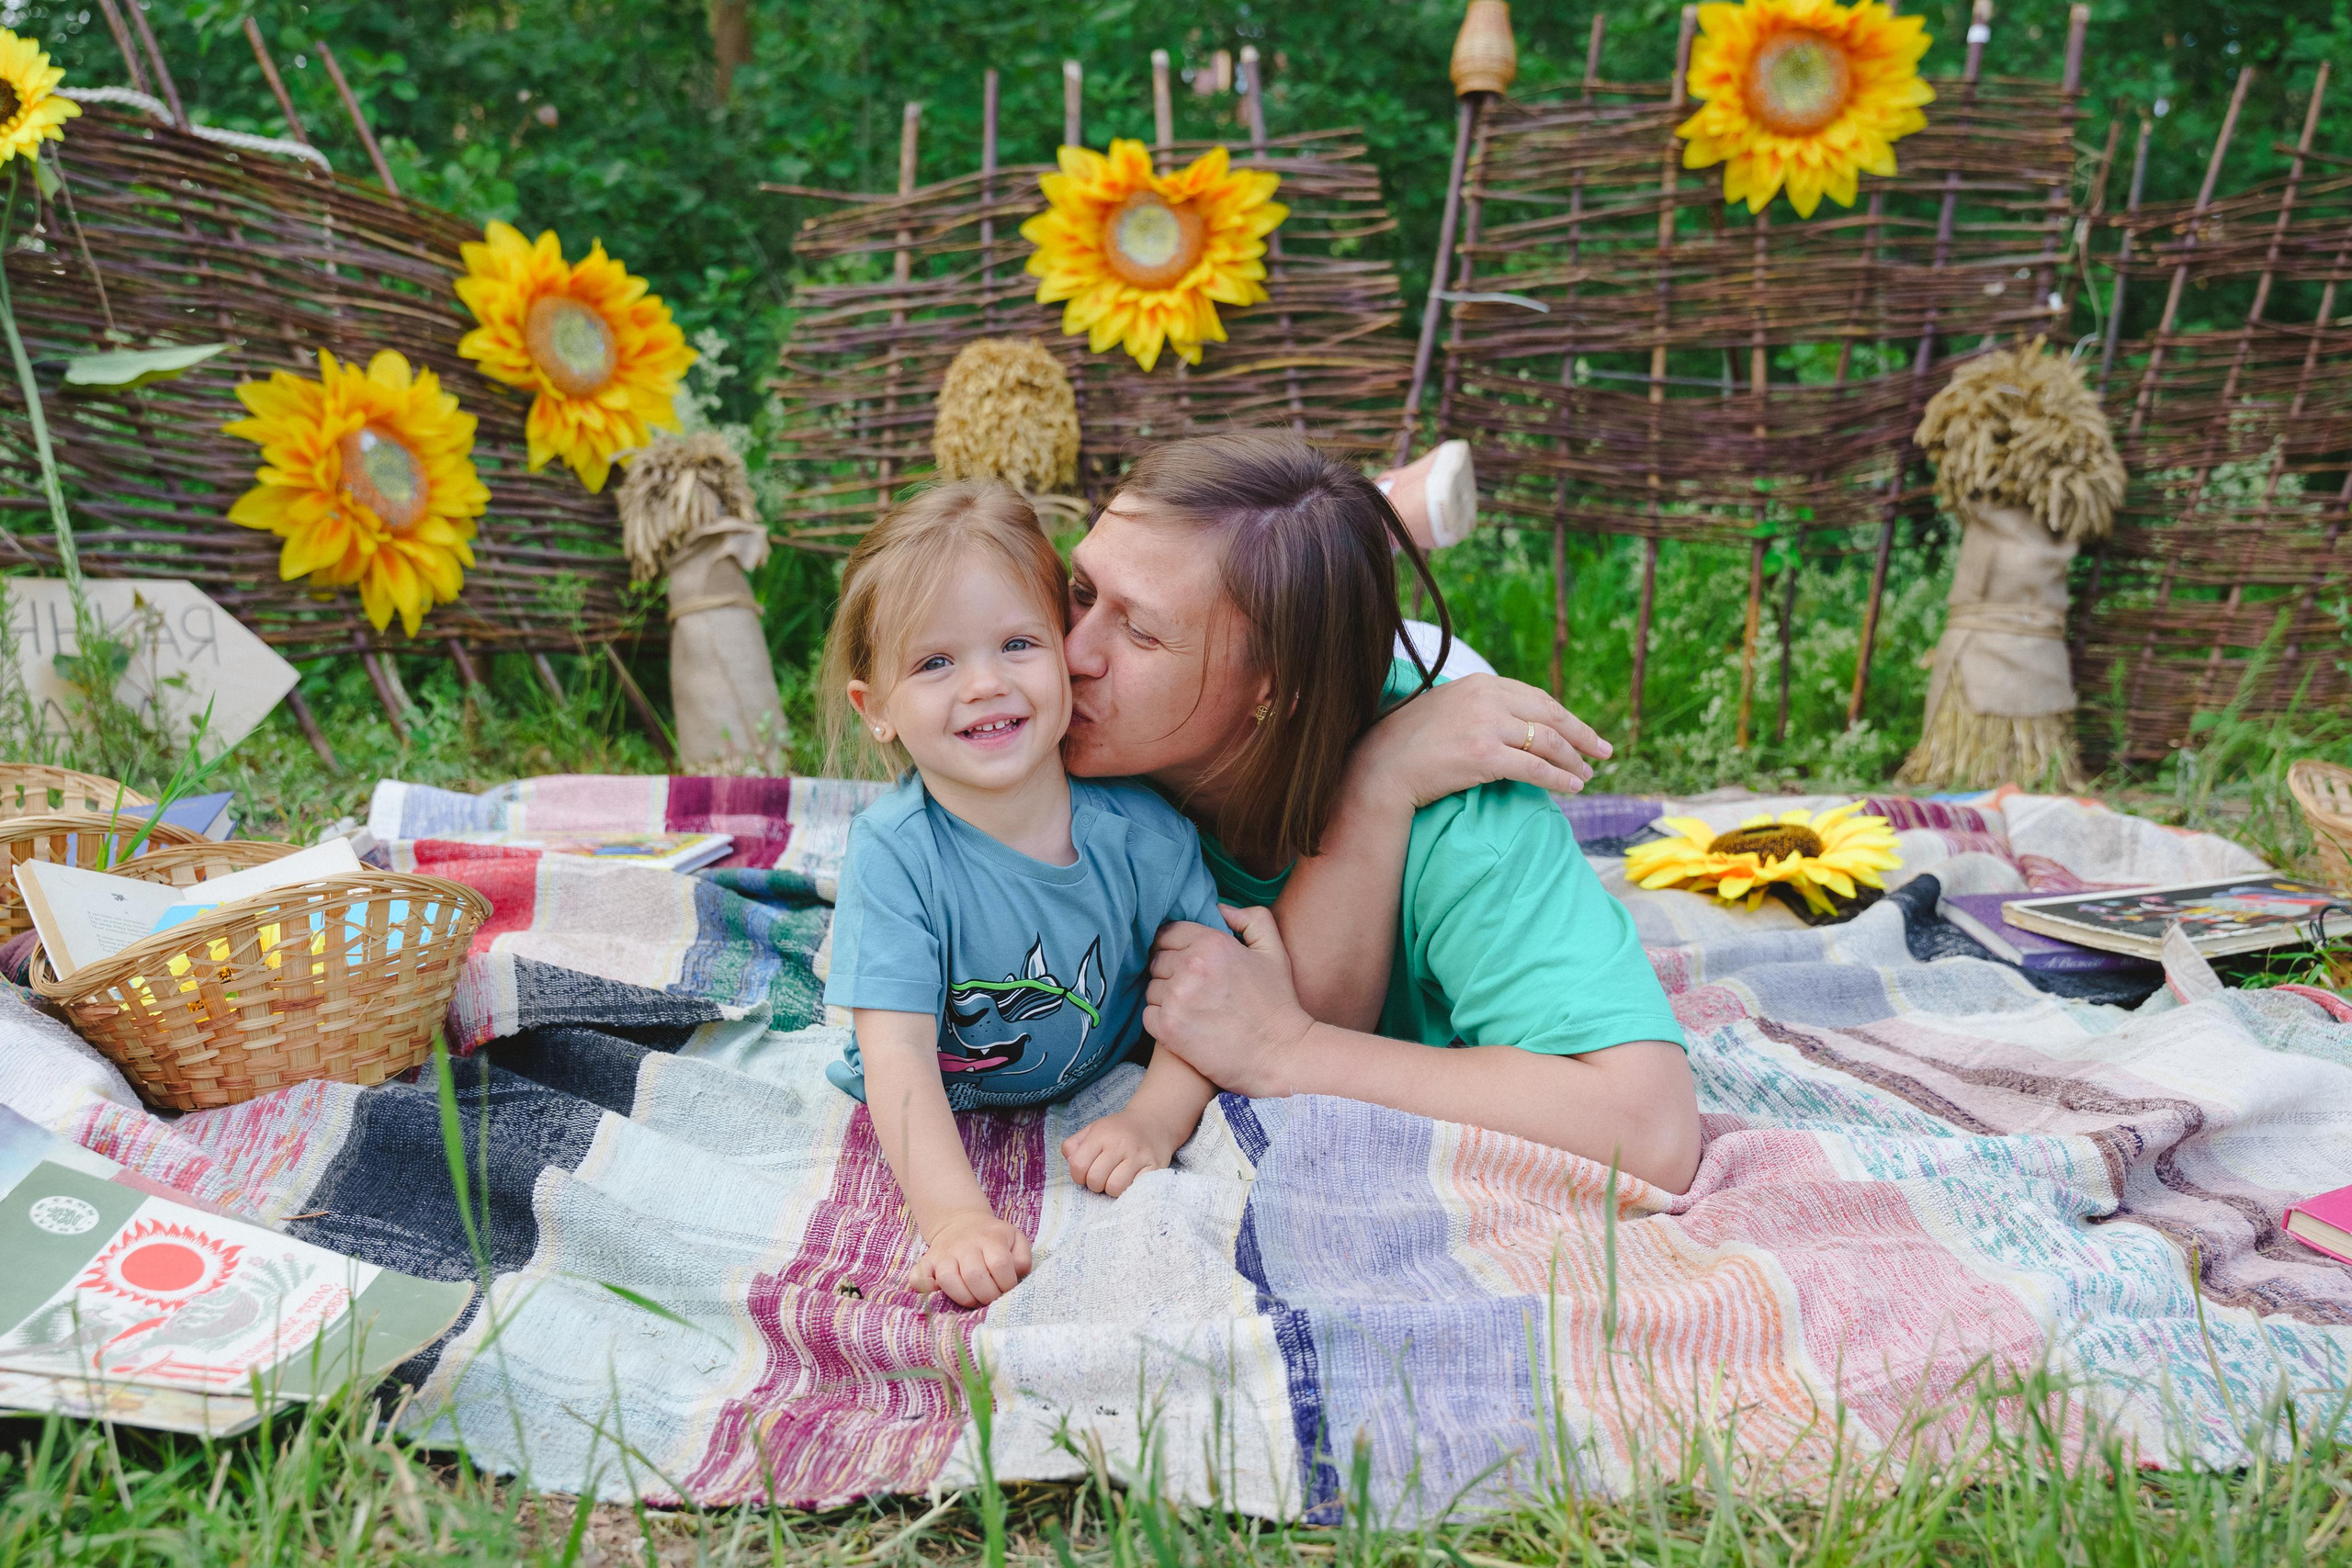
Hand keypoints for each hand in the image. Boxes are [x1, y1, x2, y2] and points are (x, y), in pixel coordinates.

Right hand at [907, 1208, 1031, 1307]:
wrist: (962, 1221)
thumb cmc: (993, 1238)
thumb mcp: (1015, 1239)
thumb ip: (1022, 1259)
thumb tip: (1013, 1276)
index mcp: (991, 1238)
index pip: (1000, 1264)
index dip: (1007, 1284)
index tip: (1007, 1289)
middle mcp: (966, 1244)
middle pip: (975, 1275)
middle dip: (987, 1295)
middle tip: (990, 1298)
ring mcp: (944, 1253)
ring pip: (949, 1279)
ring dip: (963, 1297)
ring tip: (973, 1300)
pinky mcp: (927, 1261)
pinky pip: (918, 1276)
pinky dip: (926, 1287)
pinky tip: (939, 1291)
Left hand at [1062, 1111, 1178, 1196]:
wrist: (1154, 1122)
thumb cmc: (1118, 1130)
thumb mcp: (1093, 1129)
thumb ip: (1074, 1145)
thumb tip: (1070, 1162)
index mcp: (1101, 1134)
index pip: (1078, 1165)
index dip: (1078, 1175)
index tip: (1085, 1174)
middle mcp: (1120, 1144)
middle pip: (1096, 1180)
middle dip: (1095, 1184)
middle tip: (1102, 1178)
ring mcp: (1139, 1156)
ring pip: (1115, 1188)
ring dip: (1112, 1190)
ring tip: (1116, 1180)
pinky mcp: (1154, 1167)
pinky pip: (1136, 1190)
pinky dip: (1130, 1190)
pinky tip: (1130, 1181)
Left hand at [1144, 908, 1314, 1099]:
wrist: (1280, 1056)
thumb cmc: (1277, 1004)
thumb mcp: (1274, 951)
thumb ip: (1251, 919)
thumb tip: (1220, 909)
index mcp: (1212, 943)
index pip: (1168, 932)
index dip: (1175, 945)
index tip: (1187, 961)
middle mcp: (1190, 967)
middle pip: (1157, 960)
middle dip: (1171, 970)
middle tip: (1193, 988)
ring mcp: (1176, 998)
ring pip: (1151, 987)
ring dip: (1165, 996)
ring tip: (1192, 1008)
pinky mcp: (1168, 1028)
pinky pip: (1147, 1014)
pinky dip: (1161, 1019)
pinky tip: (1185, 1025)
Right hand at [1353, 672, 1609, 809]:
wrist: (1379, 767)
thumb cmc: (1409, 744)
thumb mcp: (1446, 708)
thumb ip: (1479, 707)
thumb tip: (1511, 719)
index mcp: (1480, 683)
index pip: (1535, 697)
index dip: (1564, 716)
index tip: (1580, 731)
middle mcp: (1486, 698)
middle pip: (1550, 715)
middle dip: (1581, 735)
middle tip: (1603, 750)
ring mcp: (1486, 726)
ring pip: (1547, 742)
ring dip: (1574, 760)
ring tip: (1588, 774)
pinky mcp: (1484, 755)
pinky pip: (1535, 768)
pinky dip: (1559, 778)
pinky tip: (1572, 787)